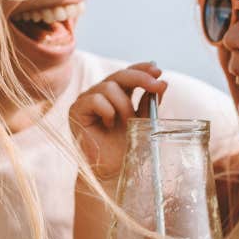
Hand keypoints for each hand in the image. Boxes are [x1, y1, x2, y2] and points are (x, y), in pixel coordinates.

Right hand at [70, 62, 164, 179]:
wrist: (112, 170)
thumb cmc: (126, 147)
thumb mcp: (143, 122)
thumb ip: (149, 103)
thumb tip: (162, 83)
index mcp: (116, 94)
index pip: (128, 73)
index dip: (142, 68)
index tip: (158, 71)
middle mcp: (100, 93)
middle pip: (119, 75)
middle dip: (140, 78)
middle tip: (156, 85)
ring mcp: (87, 100)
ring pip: (109, 87)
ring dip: (123, 105)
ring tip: (126, 123)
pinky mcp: (76, 110)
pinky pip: (95, 99)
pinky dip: (107, 111)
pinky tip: (108, 125)